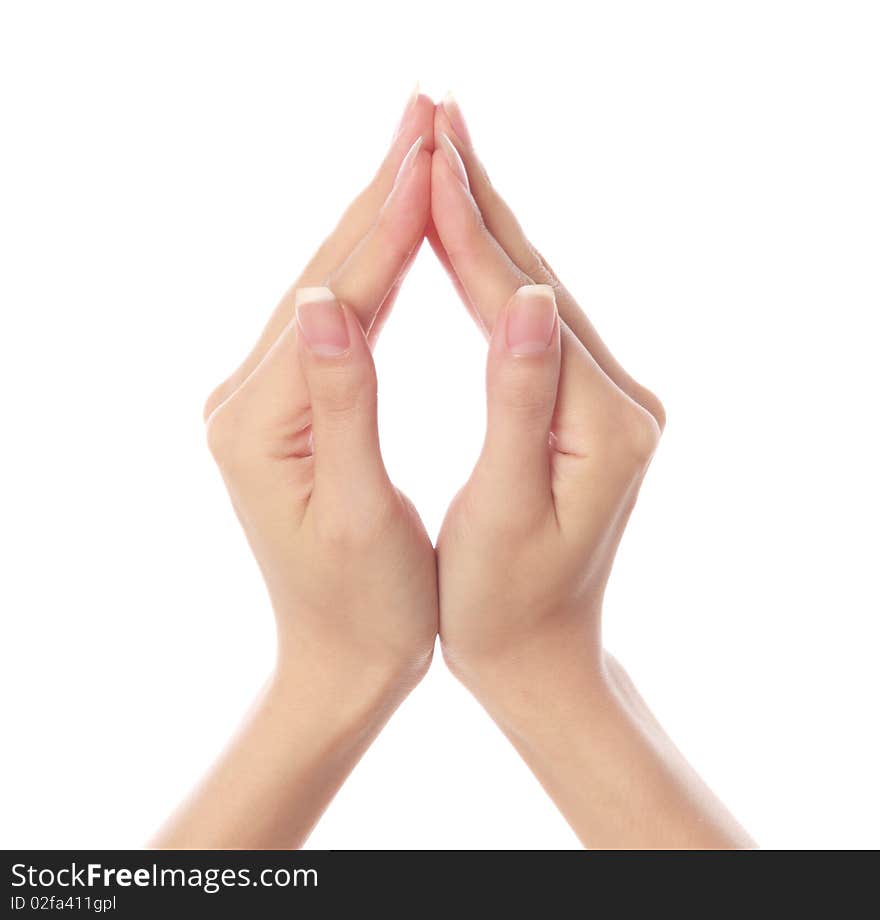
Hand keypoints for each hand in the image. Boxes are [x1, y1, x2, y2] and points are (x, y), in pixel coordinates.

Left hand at [204, 94, 436, 677]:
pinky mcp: (283, 410)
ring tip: (413, 154)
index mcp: (260, 423)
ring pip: (326, 291)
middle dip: (375, 194)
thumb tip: (326, 299)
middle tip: (423, 112)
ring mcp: (260, 402)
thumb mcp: (359, 510)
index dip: (389, 226)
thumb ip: (342, 402)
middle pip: (323, 277)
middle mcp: (246, 400)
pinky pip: (330, 323)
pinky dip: (365, 271)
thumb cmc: (367, 605)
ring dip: (370, 221)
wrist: (340, 657)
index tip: (433, 152)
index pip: (337, 301)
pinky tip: (389, 240)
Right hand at [430, 97, 663, 679]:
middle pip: (540, 281)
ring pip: (539, 294)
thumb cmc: (503, 606)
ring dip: (489, 227)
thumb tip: (531, 296)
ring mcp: (609, 401)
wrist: (540, 654)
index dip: (468, 234)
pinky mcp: (588, 408)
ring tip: (447, 159)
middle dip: (482, 202)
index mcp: (605, 425)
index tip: (423, 160)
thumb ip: (521, 404)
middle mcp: (622, 401)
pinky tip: (472, 245)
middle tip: (439, 118)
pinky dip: (497, 276)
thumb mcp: (505, 511)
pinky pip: (536, 326)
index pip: (523, 306)